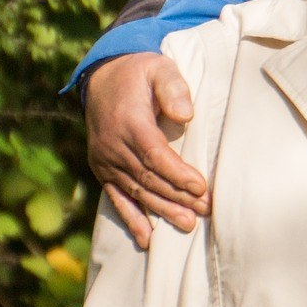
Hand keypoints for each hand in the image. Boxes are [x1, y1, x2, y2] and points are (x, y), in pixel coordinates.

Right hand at [84, 52, 207, 245]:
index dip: (178, 174)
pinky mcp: (102, 169)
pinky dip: (131, 219)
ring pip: (136, 191)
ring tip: (187, 224)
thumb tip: (186, 114)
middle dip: (178, 197)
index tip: (201, 187)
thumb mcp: (158, 68)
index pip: (155, 155)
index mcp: (128, 122)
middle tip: (205, 210)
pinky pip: (116, 198)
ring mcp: (105, 160)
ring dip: (162, 211)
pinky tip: (147, 239)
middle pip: (149, 178)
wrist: (103, 77)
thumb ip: (172, 87)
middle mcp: (113, 145)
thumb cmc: (140, 73)